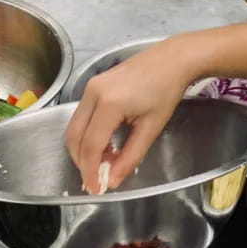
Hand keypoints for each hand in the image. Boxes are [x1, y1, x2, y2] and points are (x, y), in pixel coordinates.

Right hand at [65, 39, 190, 193]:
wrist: (172, 59)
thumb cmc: (166, 90)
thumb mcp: (151, 128)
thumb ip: (130, 157)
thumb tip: (113, 180)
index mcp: (109, 103)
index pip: (91, 146)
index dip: (90, 171)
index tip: (97, 189)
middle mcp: (93, 92)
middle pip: (74, 136)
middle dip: (82, 162)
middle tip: (97, 178)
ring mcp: (90, 85)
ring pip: (74, 126)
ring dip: (84, 148)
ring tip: (105, 161)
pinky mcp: (93, 83)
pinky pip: (81, 115)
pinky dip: (87, 133)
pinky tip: (105, 143)